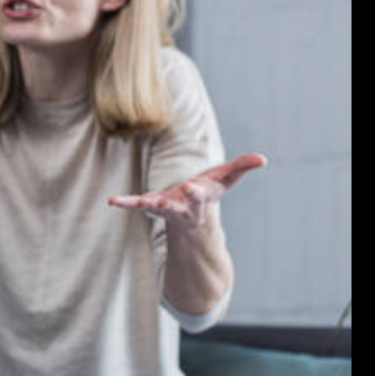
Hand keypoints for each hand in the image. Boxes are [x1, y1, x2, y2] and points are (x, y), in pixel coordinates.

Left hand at [108, 153, 267, 230]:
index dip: (196, 192)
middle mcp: (183, 207)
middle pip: (181, 205)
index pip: (200, 196)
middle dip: (175, 202)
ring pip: (156, 208)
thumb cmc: (210, 192)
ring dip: (148, 205)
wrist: (194, 217)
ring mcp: (165, 209)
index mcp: (201, 199)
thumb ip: (243, 167)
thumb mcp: (227, 178)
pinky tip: (112, 201)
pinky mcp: (150, 206)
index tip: (192, 186)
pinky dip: (125, 203)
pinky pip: (136, 205)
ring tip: (135, 203)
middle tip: (167, 201)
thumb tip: (263, 158)